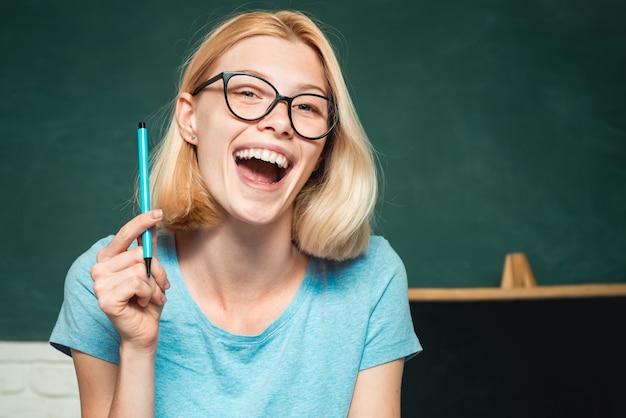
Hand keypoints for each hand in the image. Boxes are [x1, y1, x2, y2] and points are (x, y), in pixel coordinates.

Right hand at [90, 209, 169, 351]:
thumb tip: (154, 220)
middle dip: (157, 270)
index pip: (124, 234)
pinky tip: (142, 303)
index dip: (141, 222)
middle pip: (140, 253)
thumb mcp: (152, 271)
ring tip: (150, 297)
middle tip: (159, 285)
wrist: (144, 331)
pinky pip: (138, 284)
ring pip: (141, 269)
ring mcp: (99, 284)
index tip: (158, 212)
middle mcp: (99, 269)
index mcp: (108, 259)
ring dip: (154, 285)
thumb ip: (149, 248)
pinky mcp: (105, 299)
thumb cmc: (147, 300)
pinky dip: (149, 294)